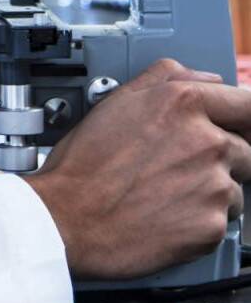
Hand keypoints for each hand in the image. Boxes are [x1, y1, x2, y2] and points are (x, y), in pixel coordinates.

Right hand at [26, 58, 250, 278]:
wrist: (70, 216)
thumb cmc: (85, 162)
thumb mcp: (115, 100)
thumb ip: (165, 78)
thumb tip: (202, 77)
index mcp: (183, 103)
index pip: (247, 103)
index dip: (245, 115)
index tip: (243, 123)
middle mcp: (207, 141)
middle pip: (246, 150)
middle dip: (223, 157)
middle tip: (184, 165)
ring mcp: (215, 185)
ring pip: (235, 187)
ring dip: (212, 190)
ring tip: (169, 190)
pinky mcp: (214, 225)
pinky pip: (223, 219)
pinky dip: (201, 218)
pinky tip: (168, 211)